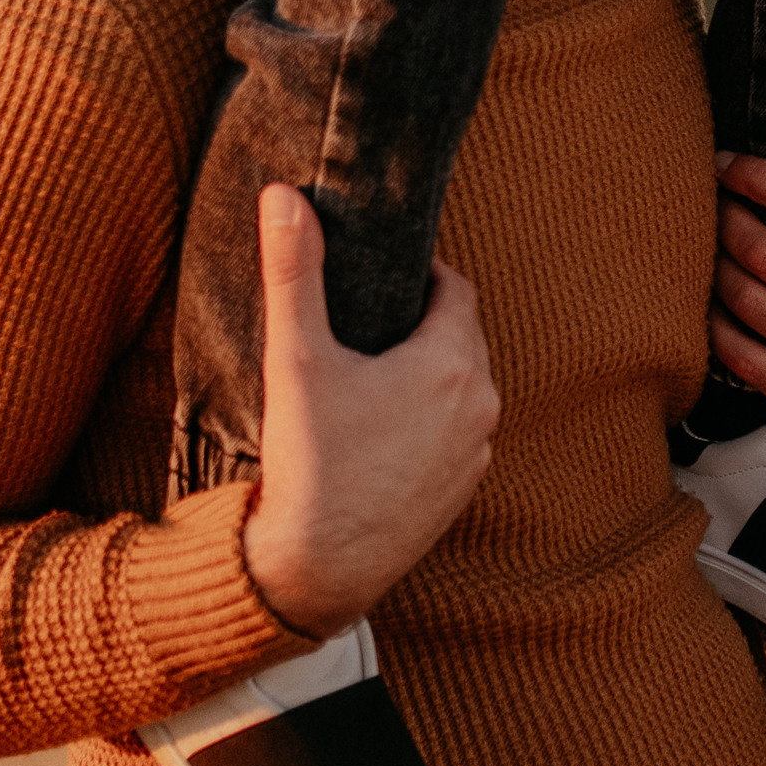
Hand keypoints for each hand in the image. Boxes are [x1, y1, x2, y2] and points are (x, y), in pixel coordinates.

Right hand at [240, 184, 499, 637]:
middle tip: (365, 323)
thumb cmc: (311, 462)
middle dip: (419, 323)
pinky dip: (426, 423)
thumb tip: (283, 196)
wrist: (316, 569)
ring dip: (426, 375)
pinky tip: (377, 432)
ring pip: (460, 387)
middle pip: (460, 336)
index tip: (376, 278)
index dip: (417, 275)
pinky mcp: (463, 490)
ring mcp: (477, 452)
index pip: (454, 288)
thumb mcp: (296, 357)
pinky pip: (454, 434)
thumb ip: (294, 271)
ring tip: (368, 376)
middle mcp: (481, 404)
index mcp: (453, 361)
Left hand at [709, 156, 765, 438]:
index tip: (725, 162)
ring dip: (714, 268)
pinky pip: (740, 354)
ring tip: (704, 249)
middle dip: (724, 219)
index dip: (757, 177)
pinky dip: (715, 325)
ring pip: (744, 299)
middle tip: (706, 204)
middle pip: (761, 250)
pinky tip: (708, 304)